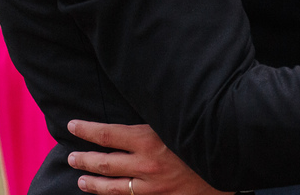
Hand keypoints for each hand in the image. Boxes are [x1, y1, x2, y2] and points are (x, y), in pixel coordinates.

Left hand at [67, 121, 228, 194]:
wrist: (228, 165)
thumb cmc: (203, 136)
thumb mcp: (176, 122)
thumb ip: (153, 120)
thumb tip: (135, 113)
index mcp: (148, 139)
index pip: (106, 134)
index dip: (86, 130)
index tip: (72, 125)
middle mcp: (146, 164)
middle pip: (104, 162)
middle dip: (83, 159)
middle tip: (71, 157)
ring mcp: (152, 186)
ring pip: (112, 187)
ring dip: (93, 183)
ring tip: (81, 180)